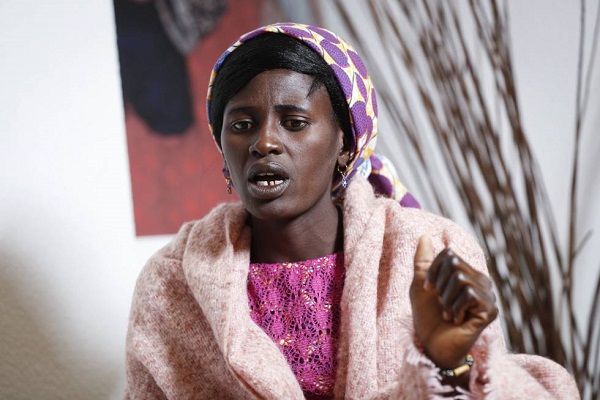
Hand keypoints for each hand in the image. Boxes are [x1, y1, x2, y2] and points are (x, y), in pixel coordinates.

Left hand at [410, 235, 497, 368]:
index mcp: (466, 272)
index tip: (428, 289)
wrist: (433, 346)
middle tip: (441, 304)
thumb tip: (424, 236)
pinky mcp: (490, 309)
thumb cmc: (427, 316)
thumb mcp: (420, 285)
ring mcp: (488, 295)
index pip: (448, 254)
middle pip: (454, 264)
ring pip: (461, 278)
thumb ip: (423, 261)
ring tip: (448, 314)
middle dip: (439, 286)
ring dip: (445, 299)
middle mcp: (481, 280)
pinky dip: (454, 308)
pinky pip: (469, 294)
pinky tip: (457, 320)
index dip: (433, 271)